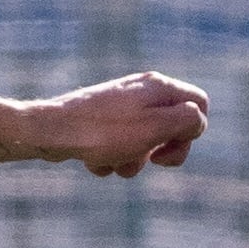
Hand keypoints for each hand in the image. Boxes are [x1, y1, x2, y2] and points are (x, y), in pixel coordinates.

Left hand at [25, 71, 209, 176]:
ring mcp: (120, 106)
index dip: (193, 132)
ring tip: (112, 161)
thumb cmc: (104, 132)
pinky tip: (92, 160)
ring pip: (143, 141)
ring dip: (132, 159)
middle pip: (172, 125)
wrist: (49, 132)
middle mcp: (142, 91)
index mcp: (159, 86)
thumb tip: (198, 120)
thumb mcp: (156, 128)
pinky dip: (110, 158)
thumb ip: (188, 122)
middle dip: (161, 151)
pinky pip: (118, 145)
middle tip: (147, 160)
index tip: (170, 149)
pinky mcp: (100, 121)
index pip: (199, 104)